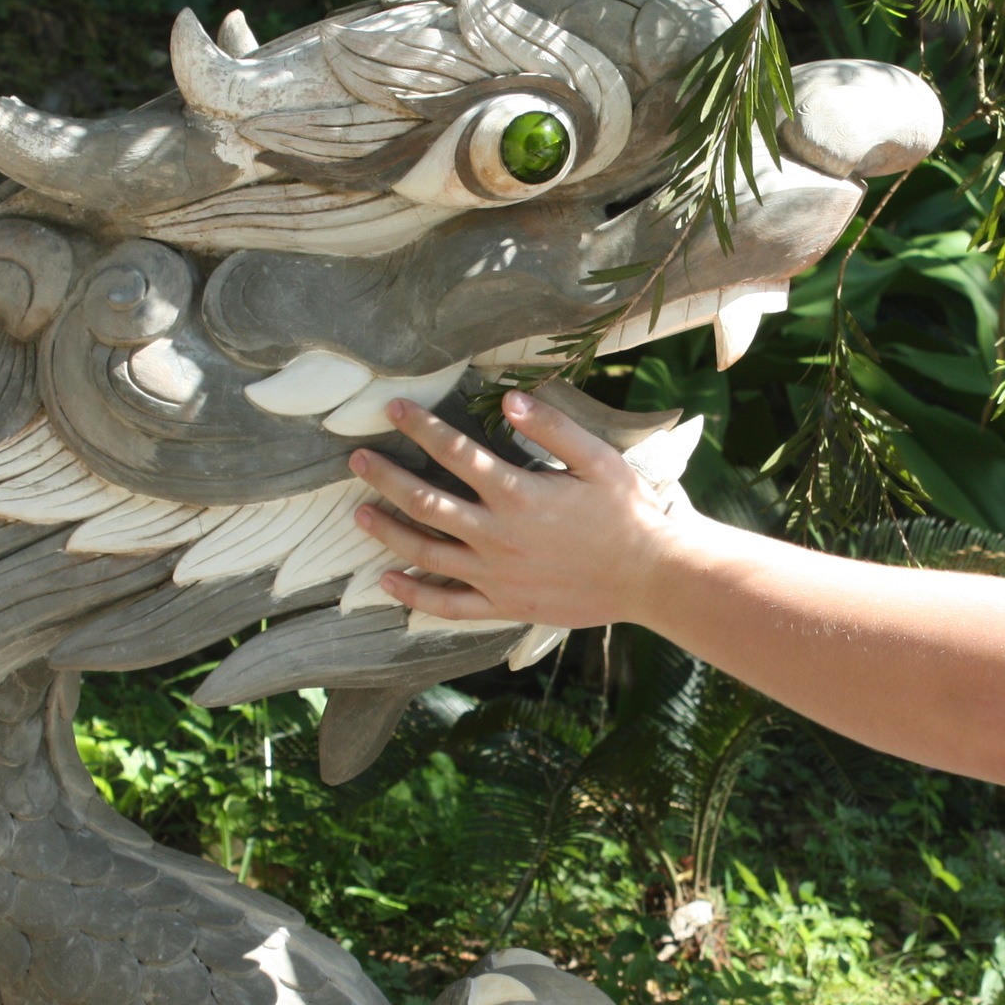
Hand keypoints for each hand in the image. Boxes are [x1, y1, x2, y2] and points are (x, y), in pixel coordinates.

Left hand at [346, 390, 681, 628]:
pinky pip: (447, 604)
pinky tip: (388, 581)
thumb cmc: (627, 515)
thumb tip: (508, 400)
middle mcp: (497, 535)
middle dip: (386, 477)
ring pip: (425, 552)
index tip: (393, 410)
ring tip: (359, 513)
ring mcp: (495, 574)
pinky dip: (413, 595)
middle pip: (425, 501)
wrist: (648, 578)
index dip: (421, 427)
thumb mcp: (598, 459)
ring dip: (387, 531)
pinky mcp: (503, 605)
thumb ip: (552, 427)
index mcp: (518, 493)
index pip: (455, 452)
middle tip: (356, 459)